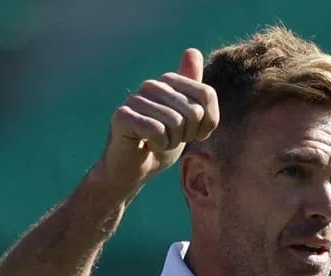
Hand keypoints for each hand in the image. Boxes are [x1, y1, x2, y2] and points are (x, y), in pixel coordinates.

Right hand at [100, 48, 219, 187]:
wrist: (132, 169)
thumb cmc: (161, 144)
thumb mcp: (187, 120)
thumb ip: (196, 93)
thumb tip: (192, 50)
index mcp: (169, 81)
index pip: (207, 95)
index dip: (207, 123)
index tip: (191, 133)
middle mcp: (152, 85)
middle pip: (194, 111)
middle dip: (186, 135)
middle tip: (169, 139)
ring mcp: (136, 98)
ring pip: (176, 123)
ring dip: (171, 142)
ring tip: (156, 142)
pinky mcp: (123, 115)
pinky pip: (158, 131)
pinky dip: (158, 145)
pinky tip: (146, 146)